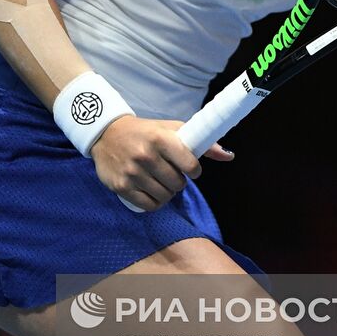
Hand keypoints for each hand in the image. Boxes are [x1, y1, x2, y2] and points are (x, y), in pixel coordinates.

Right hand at [90, 116, 233, 211]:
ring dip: (167, 192)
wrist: (107, 134)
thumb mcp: (172, 130)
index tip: (190, 168)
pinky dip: (155, 202)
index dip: (194, 170)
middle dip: (179, 181)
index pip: (189, 164)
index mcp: (160, 138)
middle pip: (177, 184)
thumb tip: (229, 156)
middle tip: (171, 173)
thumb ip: (202, 143)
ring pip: (164, 196)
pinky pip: (149, 206)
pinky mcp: (121, 187)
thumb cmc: (146, 132)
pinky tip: (152, 190)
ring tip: (161, 181)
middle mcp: (145, 156)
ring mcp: (132, 172)